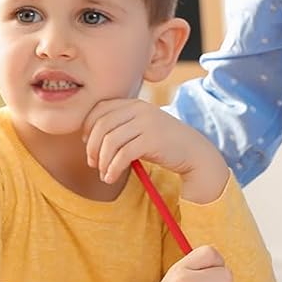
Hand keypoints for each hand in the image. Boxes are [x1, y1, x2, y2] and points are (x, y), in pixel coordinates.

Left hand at [83, 98, 226, 201]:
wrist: (193, 152)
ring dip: (102, 161)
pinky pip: (123, 155)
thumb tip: (88, 137)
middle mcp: (139, 109)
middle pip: (101, 125)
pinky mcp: (152, 140)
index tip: (88, 144)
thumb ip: (120, 126)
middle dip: (92, 147)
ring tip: (104, 174)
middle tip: (93, 164)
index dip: (88, 127)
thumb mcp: (140, 128)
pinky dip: (112, 169)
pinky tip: (111, 178)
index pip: (99, 109)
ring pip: (110, 141)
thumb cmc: (162, 143)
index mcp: (133, 103)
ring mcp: (146, 123)